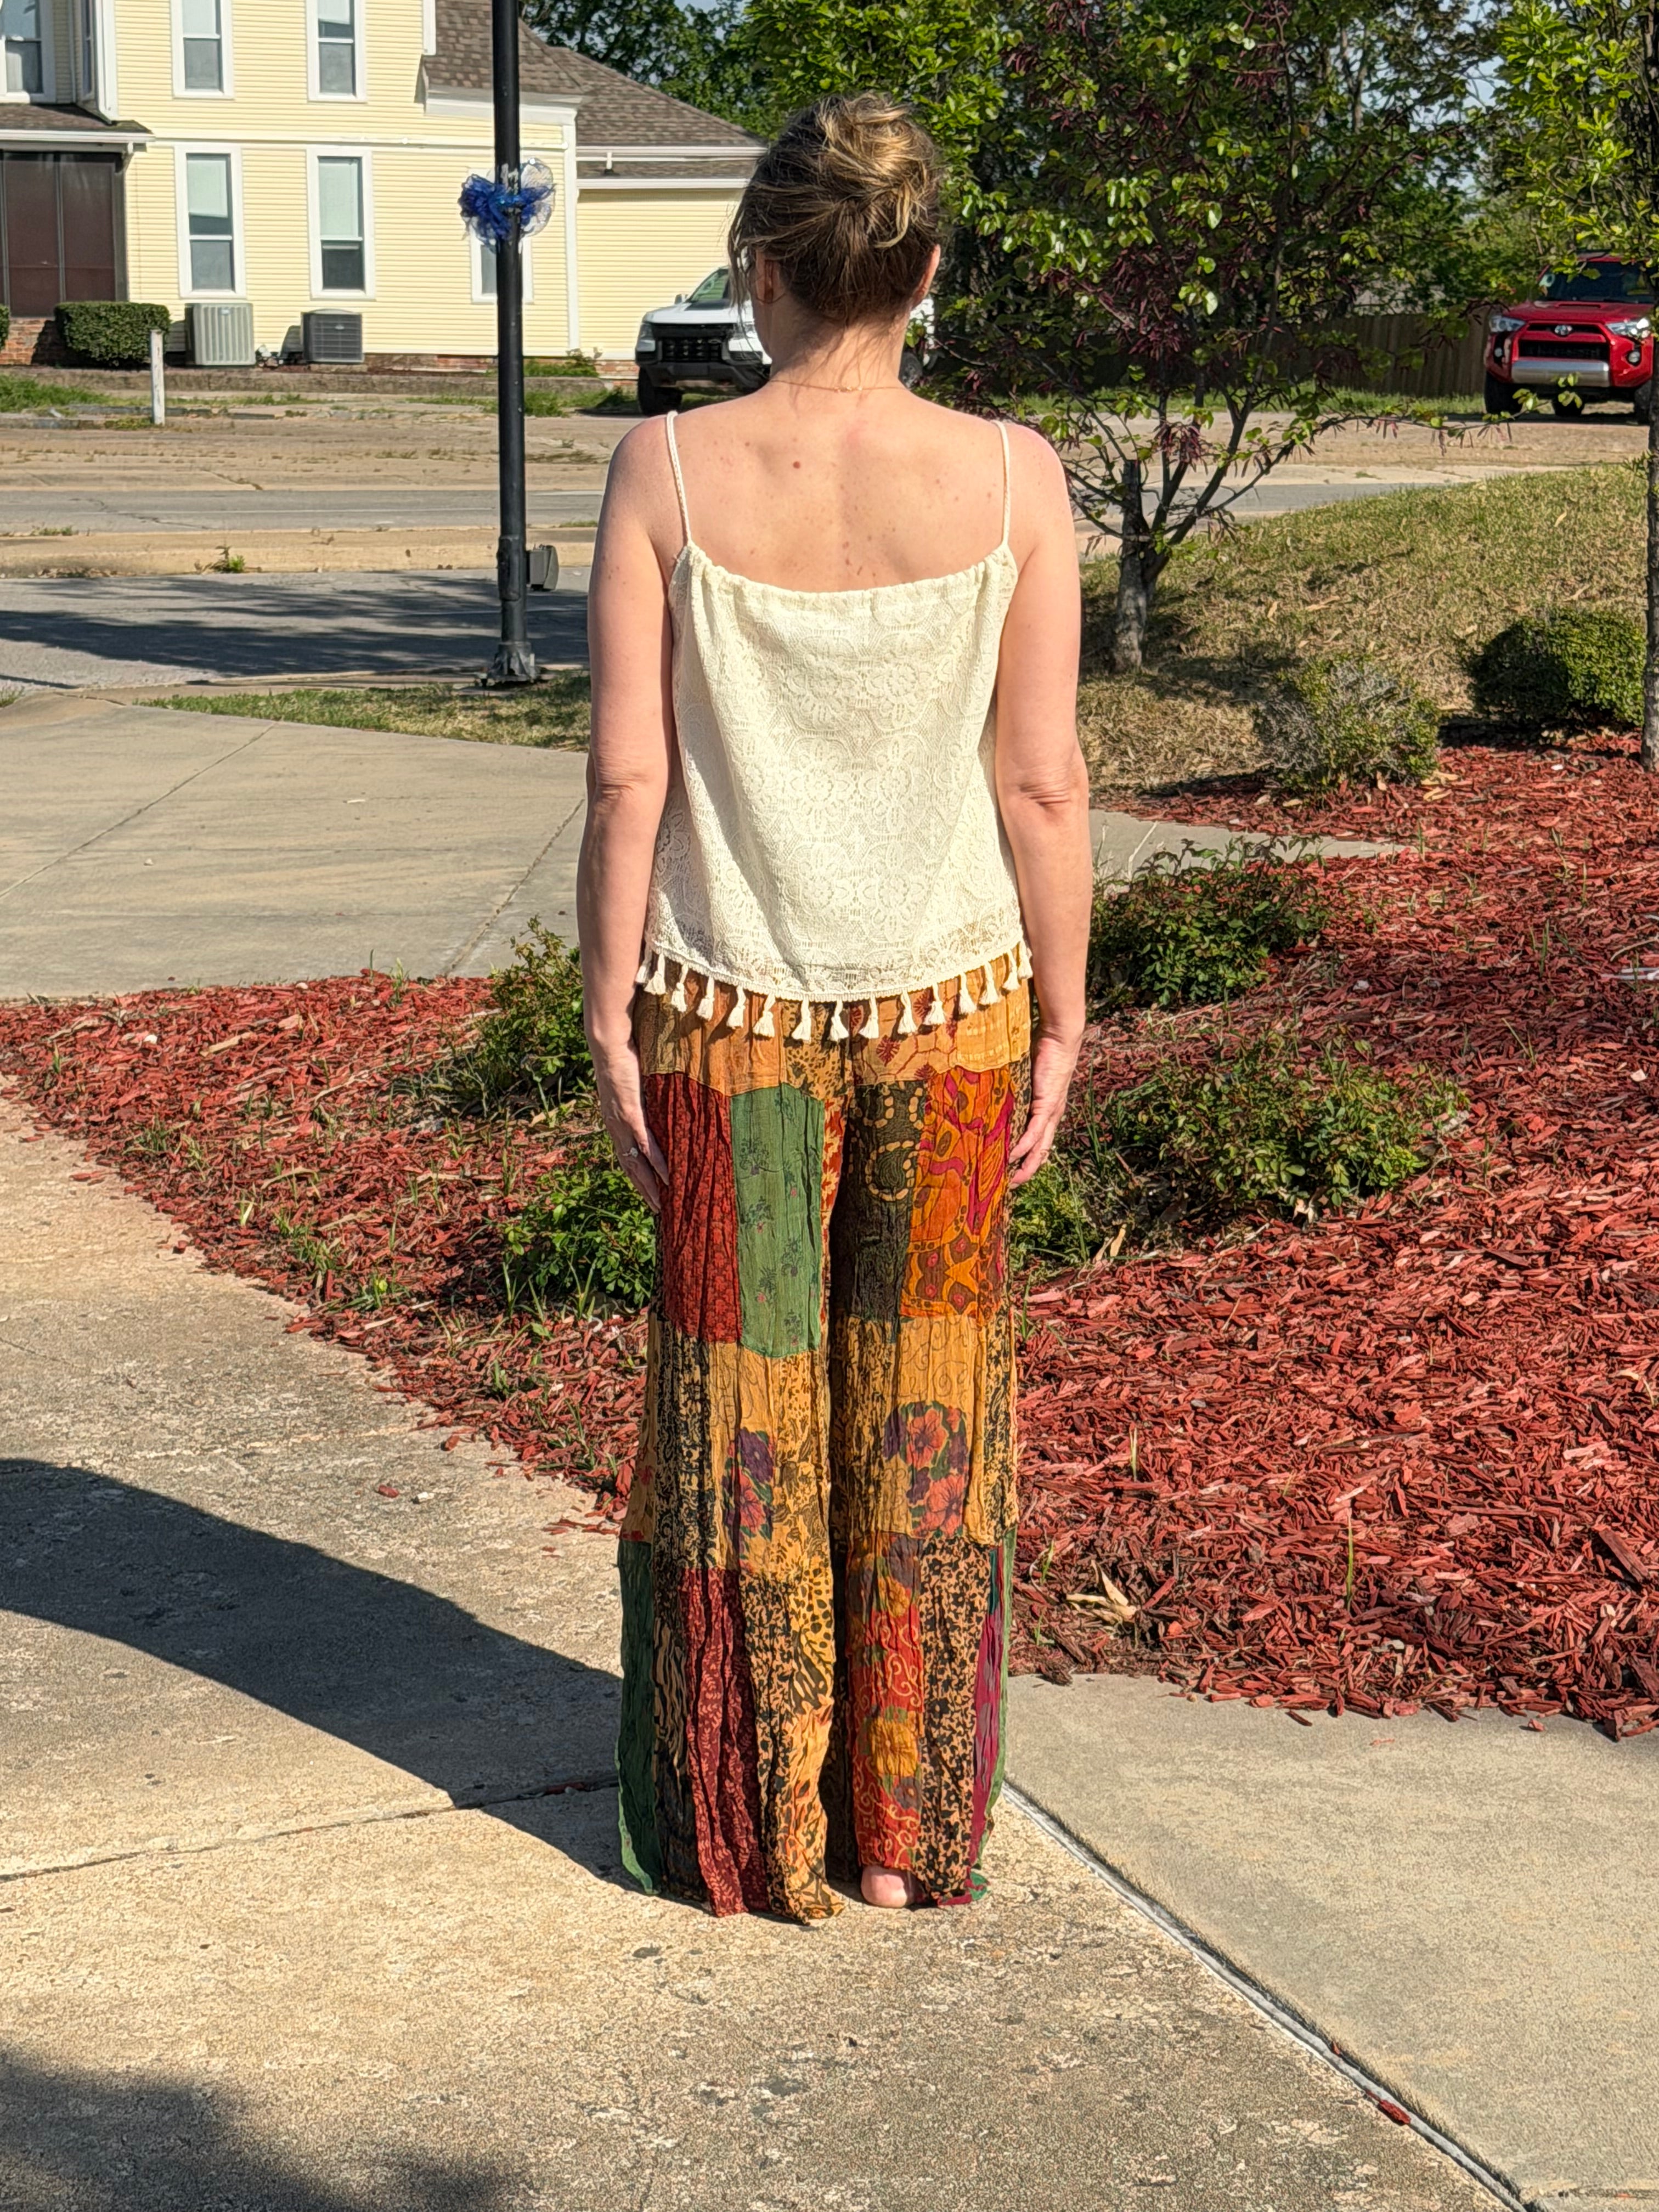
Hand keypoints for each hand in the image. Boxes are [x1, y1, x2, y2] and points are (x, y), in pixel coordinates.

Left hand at [590, 1034, 668, 1213]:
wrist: (609, 1044)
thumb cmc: (621, 1058)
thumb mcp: (631, 1084)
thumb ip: (641, 1098)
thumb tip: (655, 1103)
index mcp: (614, 1122)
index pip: (625, 1156)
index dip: (635, 1176)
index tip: (647, 1193)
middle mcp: (615, 1127)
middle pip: (629, 1167)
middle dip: (642, 1190)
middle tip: (657, 1209)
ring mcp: (622, 1122)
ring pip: (636, 1162)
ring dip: (649, 1185)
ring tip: (662, 1203)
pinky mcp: (631, 1113)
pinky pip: (645, 1144)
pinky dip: (656, 1163)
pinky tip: (666, 1177)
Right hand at [1009, 1029, 1079, 1188]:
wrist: (1059, 1037)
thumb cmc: (1042, 1051)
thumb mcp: (1024, 1076)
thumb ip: (1014, 1089)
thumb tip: (993, 1094)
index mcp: (1047, 1111)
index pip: (1039, 1141)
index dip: (1029, 1159)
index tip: (1013, 1171)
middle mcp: (1051, 1116)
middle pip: (1042, 1151)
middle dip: (1028, 1171)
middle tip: (1011, 1186)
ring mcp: (1050, 1111)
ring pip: (1040, 1146)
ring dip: (1027, 1165)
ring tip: (1012, 1180)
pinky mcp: (1047, 1103)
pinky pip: (1035, 1130)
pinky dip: (1025, 1145)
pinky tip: (1014, 1157)